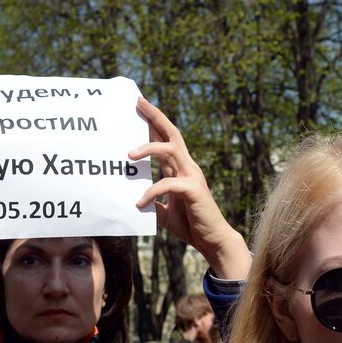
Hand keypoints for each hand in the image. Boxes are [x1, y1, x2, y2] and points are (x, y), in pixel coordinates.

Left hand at [130, 98, 248, 279]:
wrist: (212, 240)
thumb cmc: (191, 224)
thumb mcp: (164, 212)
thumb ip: (152, 201)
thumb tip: (132, 199)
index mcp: (181, 169)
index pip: (166, 139)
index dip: (153, 122)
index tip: (139, 107)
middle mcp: (188, 167)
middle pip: (171, 134)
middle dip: (154, 117)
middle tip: (138, 102)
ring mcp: (192, 176)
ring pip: (170, 150)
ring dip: (148, 149)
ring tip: (129, 156)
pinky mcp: (193, 190)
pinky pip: (167, 184)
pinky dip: (150, 192)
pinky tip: (139, 203)